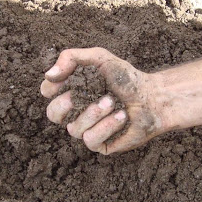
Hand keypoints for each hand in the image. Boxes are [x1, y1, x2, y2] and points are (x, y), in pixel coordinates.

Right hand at [40, 48, 168, 154]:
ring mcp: (87, 129)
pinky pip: (90, 140)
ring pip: (73, 129)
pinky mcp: (100, 144)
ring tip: (113, 102)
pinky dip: (106, 126)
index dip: (51, 88)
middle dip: (65, 105)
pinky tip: (121, 116)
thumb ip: (71, 58)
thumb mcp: (99, 58)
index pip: (47, 92)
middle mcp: (76, 111)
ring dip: (94, 113)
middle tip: (78, 96)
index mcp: (72, 90)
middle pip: (52, 114)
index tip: (65, 82)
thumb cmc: (127, 78)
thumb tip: (48, 75)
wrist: (153, 98)